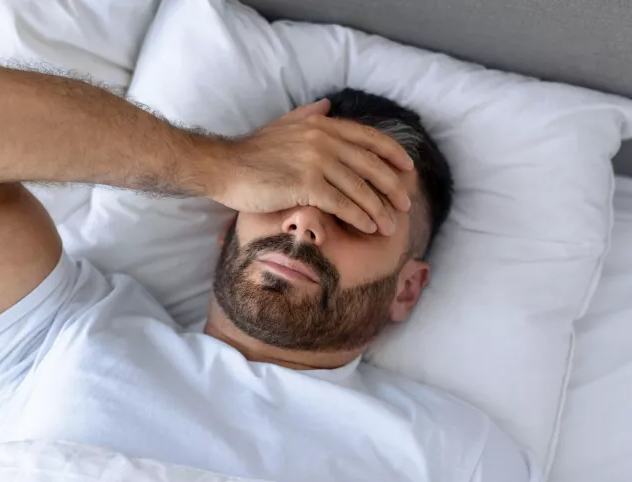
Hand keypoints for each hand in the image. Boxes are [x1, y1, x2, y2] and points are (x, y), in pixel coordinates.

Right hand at [206, 99, 414, 235]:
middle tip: (405, 205)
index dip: (393, 154)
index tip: (407, 169)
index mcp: (321, 124)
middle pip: (371, 164)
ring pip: (360, 186)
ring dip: (380, 209)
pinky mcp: (306, 184)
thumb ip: (308, 114)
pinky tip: (369, 227)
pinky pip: (342, 202)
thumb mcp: (283, 124)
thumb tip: (327, 104)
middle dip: (393, 187)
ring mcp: (315, 160)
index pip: (369, 137)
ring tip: (391, 225)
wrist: (224, 167)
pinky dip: (360, 216)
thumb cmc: (251, 153)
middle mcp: (323, 138)